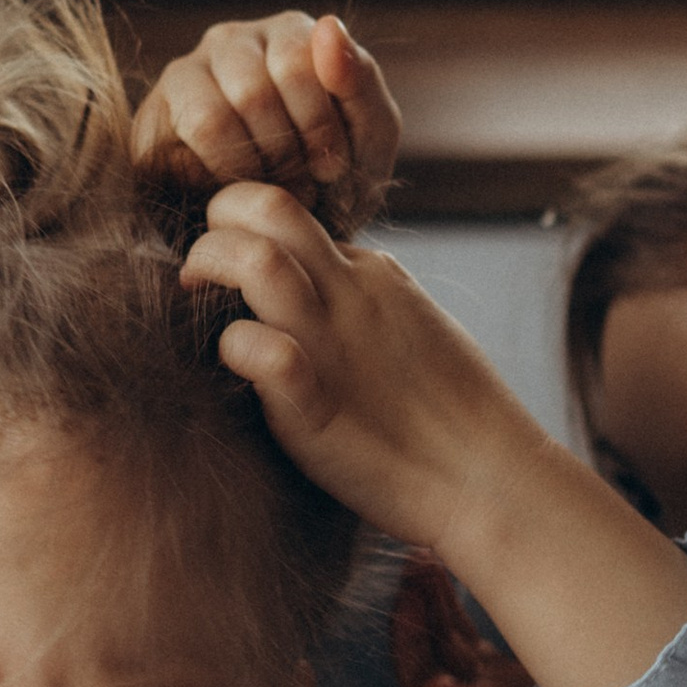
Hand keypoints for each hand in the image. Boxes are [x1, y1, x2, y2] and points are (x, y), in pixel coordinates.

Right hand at [131, 11, 399, 228]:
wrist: (286, 237)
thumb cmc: (334, 181)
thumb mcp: (369, 138)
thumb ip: (360, 80)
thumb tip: (330, 25)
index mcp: (290, 32)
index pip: (298, 63)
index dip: (318, 128)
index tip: (330, 166)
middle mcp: (233, 41)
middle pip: (253, 93)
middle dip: (284, 157)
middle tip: (301, 188)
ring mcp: (186, 75)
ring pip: (212, 119)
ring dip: (249, 172)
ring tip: (270, 192)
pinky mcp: (152, 118)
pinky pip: (175, 151)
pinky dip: (216, 181)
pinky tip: (234, 192)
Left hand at [180, 179, 547, 556]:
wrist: (491, 480)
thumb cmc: (457, 415)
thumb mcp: (414, 326)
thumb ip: (365, 301)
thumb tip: (323, 287)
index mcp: (371, 273)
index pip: (291, 216)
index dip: (247, 226)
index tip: (228, 265)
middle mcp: (350, 294)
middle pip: (269, 207)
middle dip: (218, 219)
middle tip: (198, 267)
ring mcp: (333, 344)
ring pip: (258, 261)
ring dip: (211, 265)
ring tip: (195, 292)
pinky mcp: (315, 406)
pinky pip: (263, 352)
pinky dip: (236, 348)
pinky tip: (234, 364)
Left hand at [392, 553, 611, 686]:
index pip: (419, 677)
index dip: (406, 636)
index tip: (405, 594)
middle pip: (435, 650)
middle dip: (419, 605)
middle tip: (417, 557)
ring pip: (460, 639)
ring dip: (442, 600)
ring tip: (433, 557)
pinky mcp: (530, 680)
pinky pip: (490, 638)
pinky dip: (477, 606)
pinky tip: (477, 577)